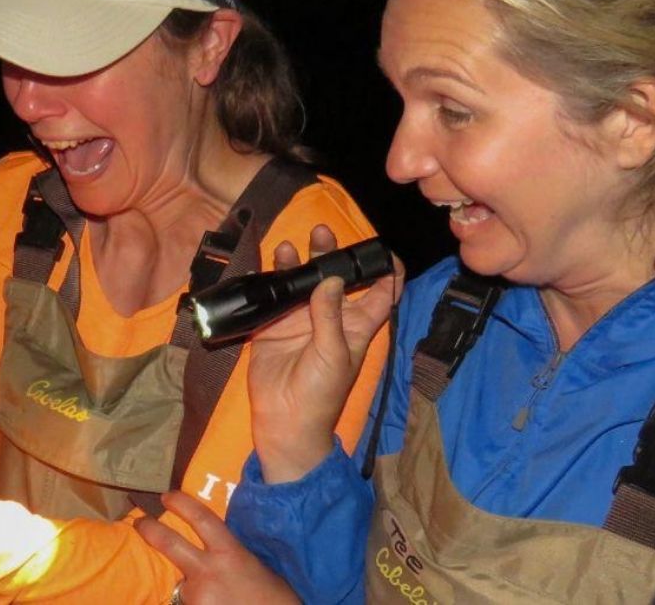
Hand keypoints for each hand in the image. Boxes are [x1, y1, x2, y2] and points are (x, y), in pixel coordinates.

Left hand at [135, 491, 298, 604]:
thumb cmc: (277, 600)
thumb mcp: (259, 568)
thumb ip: (235, 555)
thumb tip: (217, 546)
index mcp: (230, 554)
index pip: (201, 519)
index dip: (181, 504)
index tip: (167, 496)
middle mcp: (208, 572)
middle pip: (169, 543)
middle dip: (150, 530)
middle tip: (140, 522)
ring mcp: (196, 597)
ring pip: (184, 585)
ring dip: (194, 590)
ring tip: (219, 598)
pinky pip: (187, 604)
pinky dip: (199, 604)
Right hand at [248, 226, 402, 482]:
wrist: (285, 421)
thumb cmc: (321, 393)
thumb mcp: (334, 354)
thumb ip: (331, 315)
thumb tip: (331, 279)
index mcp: (357, 325)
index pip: (381, 292)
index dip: (385, 269)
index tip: (380, 247)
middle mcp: (331, 316)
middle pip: (336, 277)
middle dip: (333, 254)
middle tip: (322, 232)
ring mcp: (301, 318)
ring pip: (304, 281)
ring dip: (299, 262)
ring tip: (290, 245)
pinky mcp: (274, 325)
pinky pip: (275, 295)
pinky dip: (272, 277)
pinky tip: (269, 261)